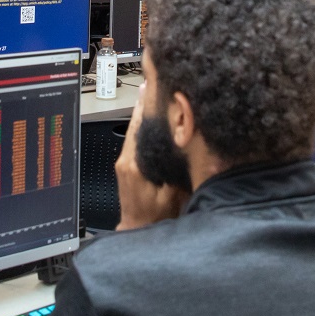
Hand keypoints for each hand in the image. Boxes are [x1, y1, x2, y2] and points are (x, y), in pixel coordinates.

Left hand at [114, 85, 189, 230]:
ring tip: (152, 94)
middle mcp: (126, 161)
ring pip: (133, 132)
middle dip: (144, 105)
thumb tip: (190, 146)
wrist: (137, 232)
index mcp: (134, 165)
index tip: (151, 88)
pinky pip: (134, 141)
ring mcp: (124, 163)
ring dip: (143, 114)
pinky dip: (142, 128)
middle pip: (134, 125)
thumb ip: (179, 170)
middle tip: (154, 83)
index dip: (146, 107)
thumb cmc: (154, 218)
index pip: (139, 128)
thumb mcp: (173, 195)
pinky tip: (151, 119)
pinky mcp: (127, 167)